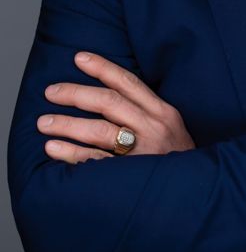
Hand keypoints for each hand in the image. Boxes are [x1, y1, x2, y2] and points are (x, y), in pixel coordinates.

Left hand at [37, 51, 195, 162]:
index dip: (102, 67)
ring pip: (100, 130)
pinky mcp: (131, 175)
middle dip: (76, 93)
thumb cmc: (178, 159)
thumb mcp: (170, 128)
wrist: (195, 193)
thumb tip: (107, 95)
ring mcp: (142, 152)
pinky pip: (95, 161)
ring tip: (44, 122)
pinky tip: (53, 148)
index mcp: (163, 112)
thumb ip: (145, 112)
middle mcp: (153, 128)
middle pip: (109, 102)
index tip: (79, 58)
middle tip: (51, 91)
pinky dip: (72, 153)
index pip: (128, 82)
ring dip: (68, 124)